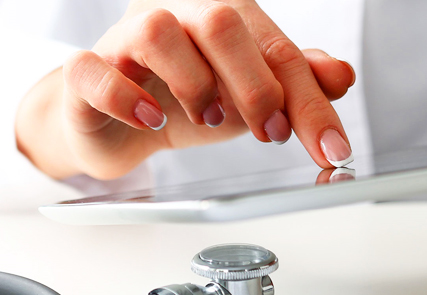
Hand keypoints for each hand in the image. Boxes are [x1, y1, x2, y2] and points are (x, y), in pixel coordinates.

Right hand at [16, 0, 355, 179]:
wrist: (118, 124)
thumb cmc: (186, 100)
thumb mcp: (252, 96)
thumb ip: (298, 82)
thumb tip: (341, 75)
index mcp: (223, 16)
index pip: (277, 47)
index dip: (310, 99)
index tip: (330, 146)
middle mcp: (176, 15)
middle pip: (221, 22)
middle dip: (256, 85)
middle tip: (269, 132)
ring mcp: (124, 39)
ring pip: (157, 31)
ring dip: (193, 83)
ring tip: (207, 118)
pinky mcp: (85, 72)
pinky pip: (93, 69)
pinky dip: (123, 96)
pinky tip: (150, 118)